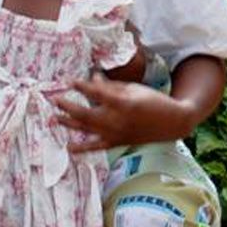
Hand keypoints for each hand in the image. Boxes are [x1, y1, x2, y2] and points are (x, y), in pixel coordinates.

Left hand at [56, 77, 189, 150]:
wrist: (171, 122)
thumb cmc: (153, 101)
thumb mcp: (133, 89)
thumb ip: (111, 86)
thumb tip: (92, 78)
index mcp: (122, 102)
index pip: (96, 93)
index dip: (82, 86)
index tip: (71, 81)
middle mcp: (116, 119)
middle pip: (85, 113)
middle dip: (68, 106)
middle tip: (55, 100)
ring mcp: (116, 133)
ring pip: (87, 129)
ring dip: (69, 123)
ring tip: (55, 118)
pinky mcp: (117, 142)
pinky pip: (96, 147)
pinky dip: (82, 148)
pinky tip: (69, 147)